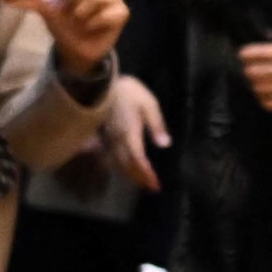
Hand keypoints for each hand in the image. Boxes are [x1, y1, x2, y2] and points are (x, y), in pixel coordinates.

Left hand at [25, 0, 127, 78]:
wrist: (75, 49)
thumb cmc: (63, 22)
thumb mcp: (46, 9)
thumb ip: (30, 0)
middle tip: (69, 5)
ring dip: (82, 13)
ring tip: (79, 20)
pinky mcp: (122, 12)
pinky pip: (107, 14)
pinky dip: (94, 23)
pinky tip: (91, 27)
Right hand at [100, 73, 169, 189]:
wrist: (106, 83)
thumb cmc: (131, 92)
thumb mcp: (149, 104)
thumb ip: (157, 125)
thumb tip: (164, 144)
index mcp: (129, 132)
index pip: (137, 158)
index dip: (145, 173)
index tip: (155, 183)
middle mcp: (117, 139)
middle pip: (127, 165)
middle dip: (139, 178)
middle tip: (152, 188)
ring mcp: (110, 139)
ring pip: (118, 163)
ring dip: (130, 175)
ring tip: (142, 184)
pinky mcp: (106, 137)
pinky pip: (112, 157)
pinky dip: (121, 167)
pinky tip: (128, 171)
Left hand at [235, 23, 271, 111]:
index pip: (253, 53)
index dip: (243, 54)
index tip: (242, 55)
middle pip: (251, 71)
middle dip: (248, 69)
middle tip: (250, 69)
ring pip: (257, 88)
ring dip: (254, 84)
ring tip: (257, 82)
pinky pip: (267, 103)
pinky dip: (262, 99)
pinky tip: (265, 95)